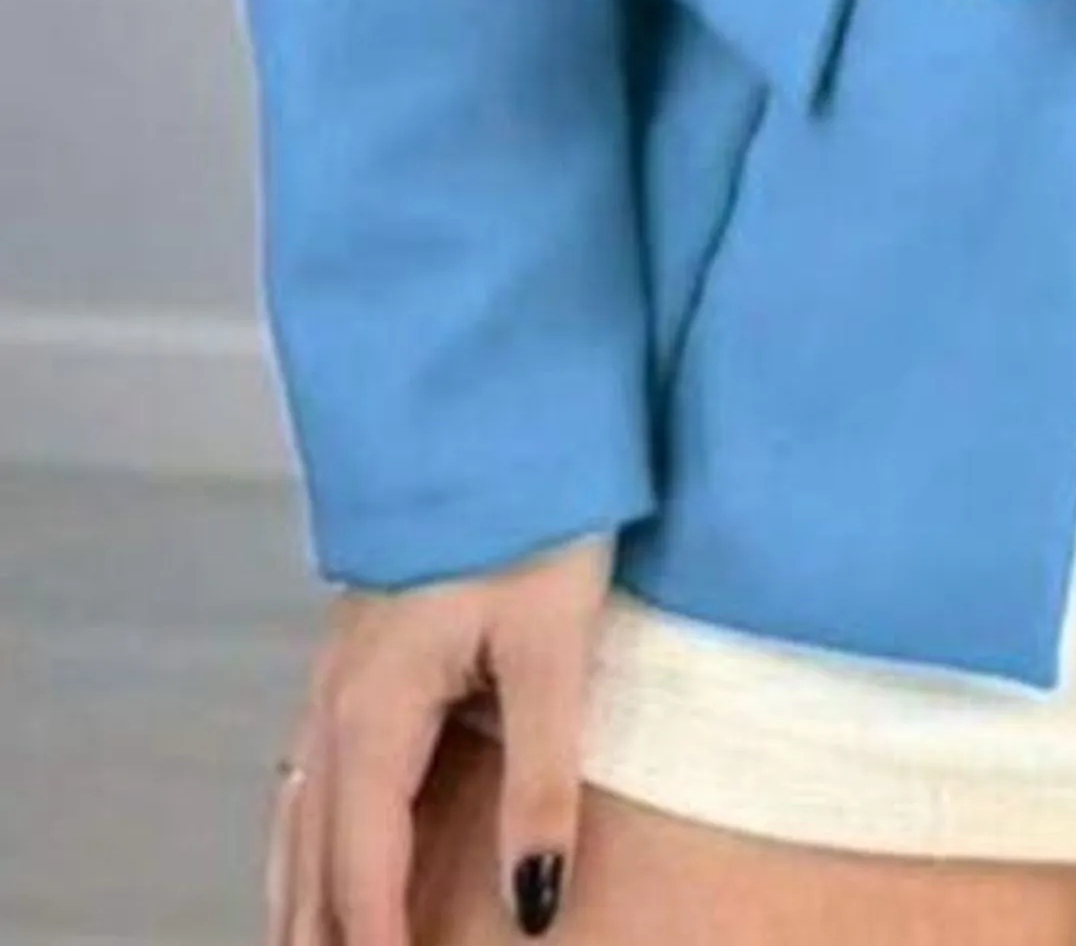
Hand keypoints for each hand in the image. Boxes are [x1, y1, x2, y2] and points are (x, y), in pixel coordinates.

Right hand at [264, 530, 611, 945]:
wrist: (496, 402)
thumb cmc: (534, 513)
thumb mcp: (554, 647)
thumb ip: (543, 782)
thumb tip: (536, 907)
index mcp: (376, 710)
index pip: (362, 870)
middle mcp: (336, 701)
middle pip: (312, 856)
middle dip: (320, 933)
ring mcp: (336, 672)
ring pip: (302, 816)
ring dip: (304, 895)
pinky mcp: (357, 649)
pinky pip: (313, 773)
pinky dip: (310, 838)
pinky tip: (317, 856)